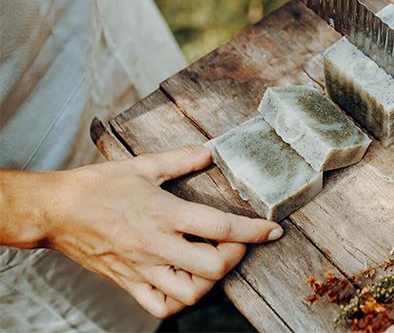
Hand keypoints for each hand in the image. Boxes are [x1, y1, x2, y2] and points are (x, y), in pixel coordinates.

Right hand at [45, 145, 282, 317]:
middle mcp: (157, 244)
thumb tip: (211, 150)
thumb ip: (182, 159)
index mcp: (164, 213)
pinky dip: (180, 302)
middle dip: (236, 257)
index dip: (254, 231)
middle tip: (238, 244)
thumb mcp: (143, 165)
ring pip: (190, 292)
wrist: (55, 210)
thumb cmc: (97, 186)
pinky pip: (160, 307)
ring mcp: (143, 268)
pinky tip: (187, 282)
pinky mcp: (128, 283)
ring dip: (211, 281)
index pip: (221, 227)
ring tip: (213, 262)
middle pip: (213, 266)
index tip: (273, 230)